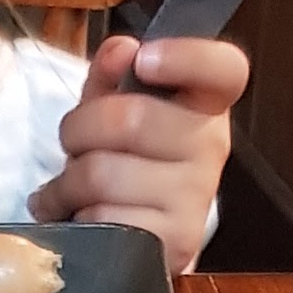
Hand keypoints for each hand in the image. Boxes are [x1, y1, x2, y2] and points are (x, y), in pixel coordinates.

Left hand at [29, 34, 248, 278]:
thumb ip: (112, 74)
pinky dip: (74, 219)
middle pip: (130, 119)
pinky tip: (77, 217)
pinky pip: (102, 220)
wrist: (144, 241)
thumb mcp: (115, 110)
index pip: (225, 69)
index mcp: (206, 104)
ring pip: (104, 173)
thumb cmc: (129, 164)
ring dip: (67, 183)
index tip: (144, 59)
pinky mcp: (173, 242)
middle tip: (73, 142)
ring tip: (67, 189)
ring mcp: (196, 197)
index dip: (186, 56)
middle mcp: (212, 146)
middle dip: (78, 129)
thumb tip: (120, 50)